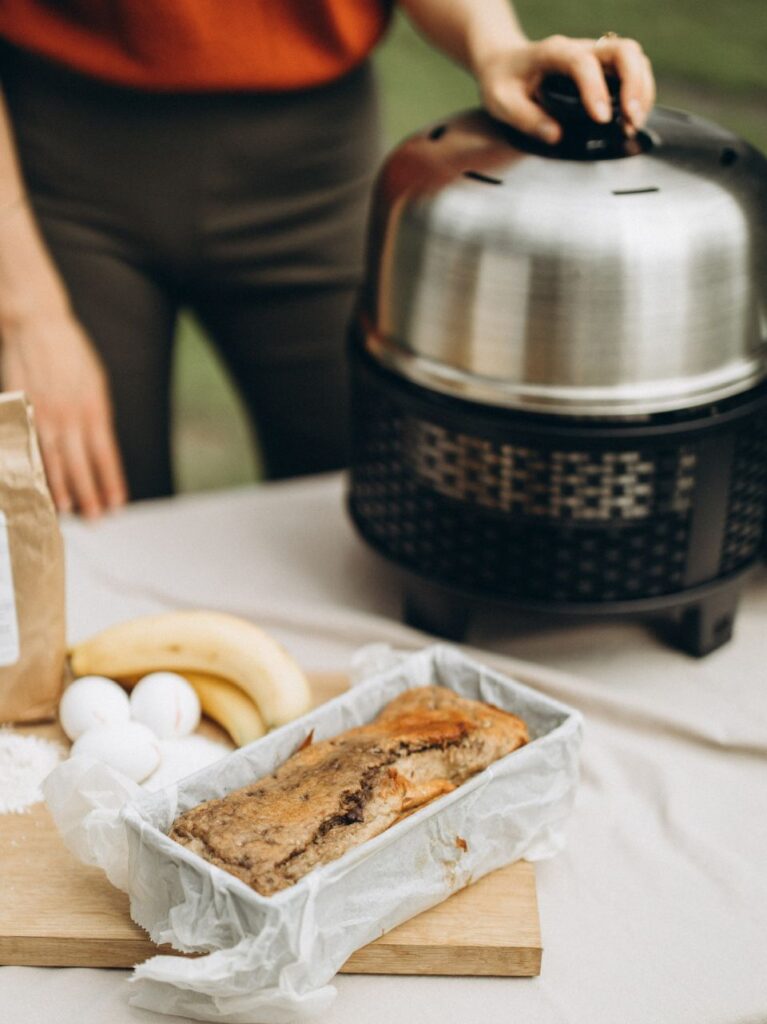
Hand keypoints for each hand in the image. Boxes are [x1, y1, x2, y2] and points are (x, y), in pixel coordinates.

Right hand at [1, 310, 127, 517]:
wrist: (36, 326)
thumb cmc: (71, 354)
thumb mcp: (97, 383)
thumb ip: (99, 417)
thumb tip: (102, 448)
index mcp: (94, 409)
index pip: (106, 455)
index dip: (111, 482)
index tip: (118, 503)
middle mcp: (69, 416)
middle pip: (81, 464)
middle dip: (89, 494)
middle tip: (95, 519)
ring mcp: (41, 415)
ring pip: (51, 461)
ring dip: (59, 488)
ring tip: (66, 511)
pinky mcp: (19, 411)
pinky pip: (25, 448)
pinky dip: (30, 468)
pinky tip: (33, 485)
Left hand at [476, 34, 655, 143]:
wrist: (504, 62)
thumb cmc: (502, 81)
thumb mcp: (501, 102)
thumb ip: (526, 118)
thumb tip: (556, 135)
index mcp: (553, 52)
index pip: (582, 63)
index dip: (596, 89)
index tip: (602, 119)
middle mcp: (580, 48)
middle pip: (623, 50)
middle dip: (634, 84)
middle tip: (631, 119)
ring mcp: (595, 55)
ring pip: (634, 58)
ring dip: (642, 90)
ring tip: (634, 123)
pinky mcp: (602, 68)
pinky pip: (632, 70)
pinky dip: (639, 92)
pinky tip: (632, 118)